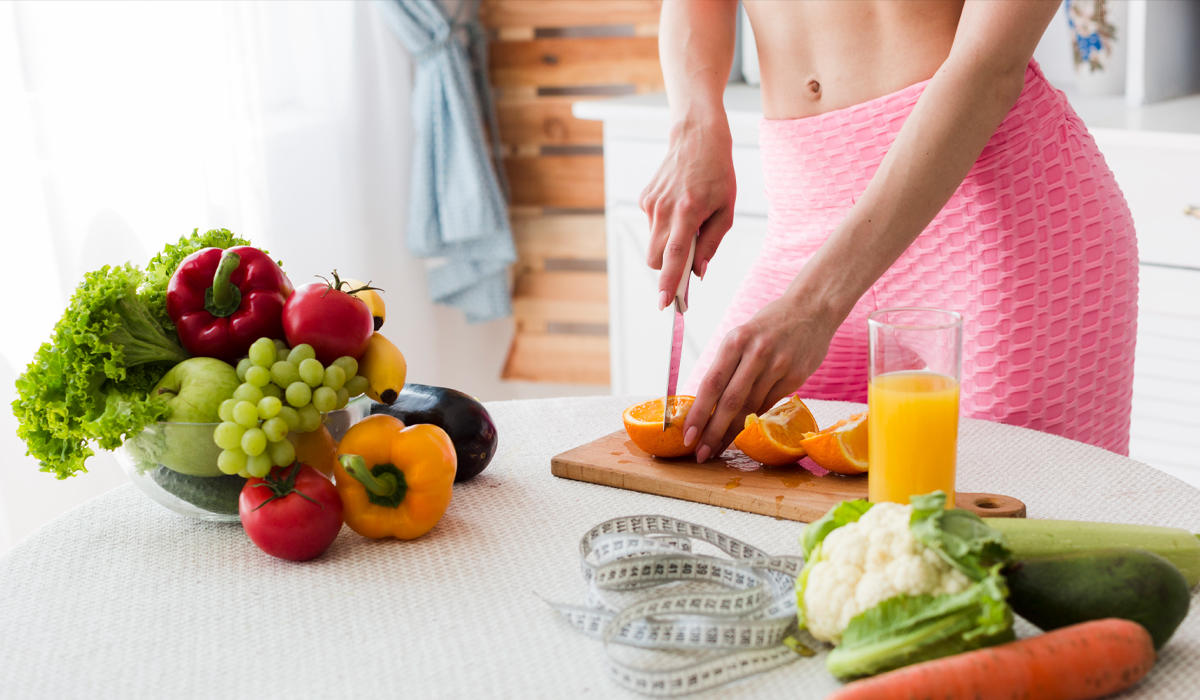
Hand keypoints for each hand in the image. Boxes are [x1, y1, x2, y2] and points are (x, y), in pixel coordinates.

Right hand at [639, 116, 735, 308]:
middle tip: (688, 265)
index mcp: (688, 212)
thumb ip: (712, 242)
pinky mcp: (645, 198)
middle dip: (667, 268)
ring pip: (653, 243)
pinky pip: (653, 226)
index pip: (675, 255)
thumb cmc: (718, 174)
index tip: (664, 303)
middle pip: (656, 258)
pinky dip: (665, 227)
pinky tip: (680, 206)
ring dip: (668, 245)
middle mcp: (664, 209)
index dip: (668, 282)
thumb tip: (699, 272)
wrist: (696, 137)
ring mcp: (651, 203)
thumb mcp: (726, 210)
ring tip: (689, 222)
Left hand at [683, 293, 839, 462]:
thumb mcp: (743, 336)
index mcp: (735, 340)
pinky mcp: (795, 376)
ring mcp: (778, 365)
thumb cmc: (770, 326)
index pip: (711, 383)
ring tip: (716, 450)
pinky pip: (769, 405)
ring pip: (750, 407)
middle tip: (699, 453)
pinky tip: (741, 434)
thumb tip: (706, 404)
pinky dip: (753, 421)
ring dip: (731, 432)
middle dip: (712, 431)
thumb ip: (728, 366)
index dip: (698, 413)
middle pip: (729, 400)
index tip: (687, 435)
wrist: (812, 308)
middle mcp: (755, 353)